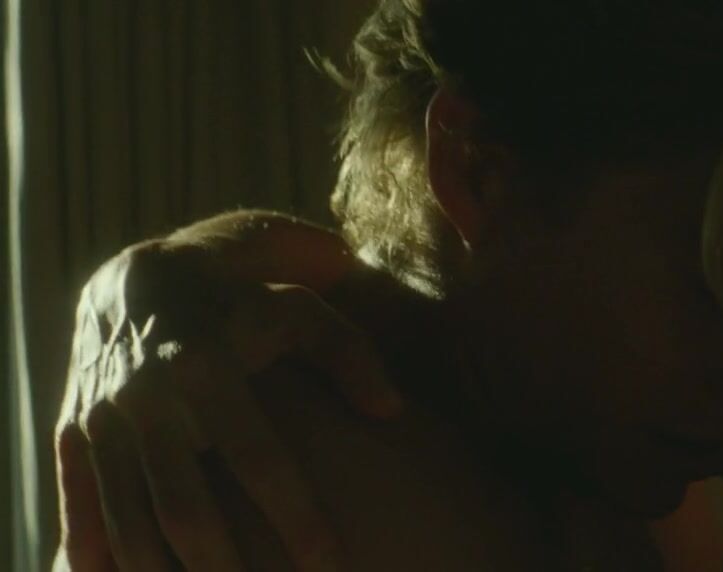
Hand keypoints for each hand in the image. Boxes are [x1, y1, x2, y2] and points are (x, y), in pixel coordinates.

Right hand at [55, 228, 401, 570]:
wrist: (138, 276)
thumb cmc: (242, 298)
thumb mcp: (301, 309)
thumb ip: (350, 356)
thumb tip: (391, 410)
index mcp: (209, 367)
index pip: (259, 459)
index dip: (295, 516)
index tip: (329, 563)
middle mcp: (150, 398)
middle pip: (187, 510)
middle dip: (225, 570)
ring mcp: (105, 420)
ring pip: (130, 522)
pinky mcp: (72, 432)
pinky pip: (80, 505)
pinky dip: (94, 554)